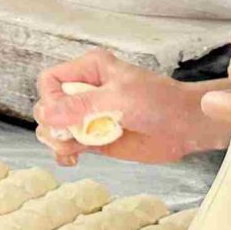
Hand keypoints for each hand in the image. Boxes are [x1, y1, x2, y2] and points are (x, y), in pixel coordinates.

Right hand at [33, 50, 218, 168]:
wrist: (183, 126)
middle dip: (53, 125)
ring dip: (59, 142)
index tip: (64, 116)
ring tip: (78, 148)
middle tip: (71, 135)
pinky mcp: (94, 138)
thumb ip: (82, 106)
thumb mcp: (119, 99)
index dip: (50, 100)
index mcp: (89, 70)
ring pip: (53, 130)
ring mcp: (88, 117)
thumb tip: (46, 115)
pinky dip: (64, 155)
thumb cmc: (158, 102)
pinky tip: (74, 159)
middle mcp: (84, 91)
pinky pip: (67, 147)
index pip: (50, 81)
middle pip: (46, 107)